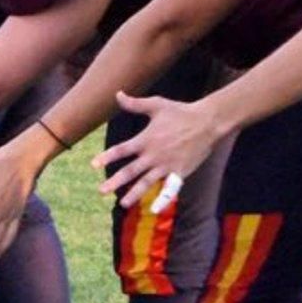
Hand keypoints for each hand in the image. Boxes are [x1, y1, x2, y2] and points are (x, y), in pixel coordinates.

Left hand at [94, 91, 222, 211]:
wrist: (208, 122)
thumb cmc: (181, 112)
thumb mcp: (156, 105)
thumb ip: (135, 104)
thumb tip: (117, 94)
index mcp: (146, 139)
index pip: (122, 150)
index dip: (107, 157)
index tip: (93, 165)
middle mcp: (154, 154)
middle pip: (131, 170)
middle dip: (115, 181)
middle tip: (101, 191)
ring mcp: (167, 165)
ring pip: (147, 182)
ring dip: (134, 193)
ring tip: (123, 203)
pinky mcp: (180, 172)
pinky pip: (170, 188)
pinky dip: (163, 199)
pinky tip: (155, 209)